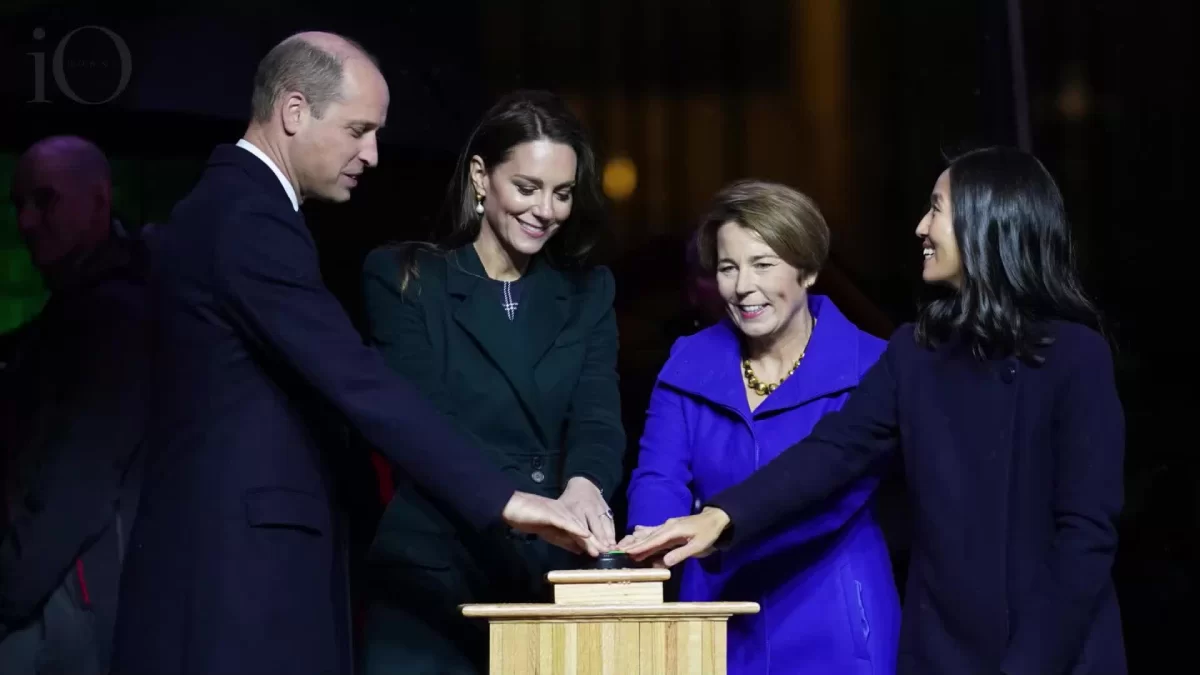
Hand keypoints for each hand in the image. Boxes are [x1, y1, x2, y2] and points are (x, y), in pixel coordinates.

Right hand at [502, 491, 601, 556]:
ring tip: (601, 548)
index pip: (583, 532)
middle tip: (609, 552)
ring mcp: (560, 512)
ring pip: (578, 527)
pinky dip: (576, 529)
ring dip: (591, 538)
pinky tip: (585, 534)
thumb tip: (580, 550)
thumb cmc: (530, 519)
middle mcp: (567, 514)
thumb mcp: (551, 534)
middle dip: (597, 541)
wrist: (514, 508)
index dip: (594, 543)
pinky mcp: (552, 513)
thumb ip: (566, 540)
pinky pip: (566, 522)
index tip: (605, 553)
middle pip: (584, 529)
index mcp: (567, 518)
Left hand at [559, 477, 616, 550]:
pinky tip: (613, 541)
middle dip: (600, 540)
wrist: (583, 484)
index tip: (591, 550)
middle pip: (595, 526)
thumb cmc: (569, 502)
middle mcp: (589, 508)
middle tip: (604, 552)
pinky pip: (610, 521)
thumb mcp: (563, 512)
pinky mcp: (606, 507)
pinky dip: (612, 531)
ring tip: (611, 548)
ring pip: (605, 523)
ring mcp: (599, 507)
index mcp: (575, 509)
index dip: (586, 538)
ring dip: (608, 536)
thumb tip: (575, 549)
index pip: (581, 526)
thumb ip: (566, 529)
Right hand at [615, 507, 730, 566]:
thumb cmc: (708, 533)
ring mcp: (667, 526)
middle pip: (647, 536)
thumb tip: (664, 562)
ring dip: (635, 539)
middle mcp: (667, 526)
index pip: (653, 540)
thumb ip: (680, 554)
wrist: (715, 518)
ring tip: (622, 544)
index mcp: (673, 530)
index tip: (627, 552)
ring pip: (648, 533)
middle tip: (617, 549)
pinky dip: (643, 534)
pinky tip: (636, 532)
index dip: (640, 547)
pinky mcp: (670, 527)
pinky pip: (653, 531)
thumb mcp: (698, 546)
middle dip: (632, 543)